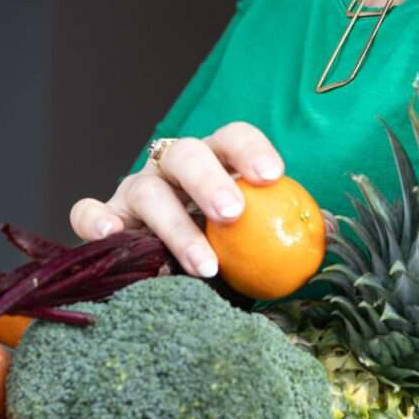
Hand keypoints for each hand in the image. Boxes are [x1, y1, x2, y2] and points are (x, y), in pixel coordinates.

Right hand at [69, 122, 285, 279]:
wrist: (173, 280)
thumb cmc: (228, 252)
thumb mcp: (262, 240)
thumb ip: (290, 229)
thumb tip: (329, 228)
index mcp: (217, 162)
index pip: (232, 137)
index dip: (251, 150)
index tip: (272, 176)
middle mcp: (173, 169)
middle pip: (186, 154)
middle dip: (210, 179)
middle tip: (233, 213)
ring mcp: (134, 192)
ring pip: (145, 190)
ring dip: (174, 224)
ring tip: (204, 264)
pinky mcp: (105, 220)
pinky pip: (89, 213)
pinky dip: (96, 221)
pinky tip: (115, 238)